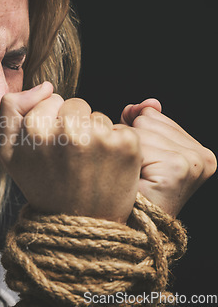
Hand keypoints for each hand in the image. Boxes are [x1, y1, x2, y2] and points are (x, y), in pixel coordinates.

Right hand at [0, 82, 140, 222]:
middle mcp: (67, 132)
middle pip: (75, 104)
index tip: (50, 148)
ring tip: (86, 165)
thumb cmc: (42, 183)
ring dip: (94, 134)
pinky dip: (115, 145)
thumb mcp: (8, 150)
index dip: (51, 122)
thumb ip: (11, 108)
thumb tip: (47, 86)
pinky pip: (119, 128)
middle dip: (73, 124)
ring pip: (97, 116)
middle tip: (69, 158)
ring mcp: (99, 139)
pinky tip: (105, 167)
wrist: (77, 224)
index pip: (50, 99)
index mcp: (35, 130)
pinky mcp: (127, 146)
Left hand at [121, 99, 216, 216]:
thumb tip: (150, 101)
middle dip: (130, 145)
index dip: (133, 137)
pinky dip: (126, 161)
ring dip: (126, 155)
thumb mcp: (136, 149)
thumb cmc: (128, 191)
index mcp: (198, 150)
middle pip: (145, 120)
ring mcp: (196, 162)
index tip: (138, 166)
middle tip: (135, 175)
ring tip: (135, 179)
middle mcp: (204, 156)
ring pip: (139, 130)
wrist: (124, 227)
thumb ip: (141, 120)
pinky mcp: (180, 168)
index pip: (151, 115)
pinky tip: (135, 181)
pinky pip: (137, 143)